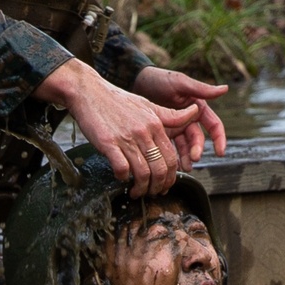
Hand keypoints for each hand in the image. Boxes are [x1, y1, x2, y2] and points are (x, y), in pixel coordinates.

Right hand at [34, 58, 210, 196]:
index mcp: (156, 124)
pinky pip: (122, 168)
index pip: (171, 157)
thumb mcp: (147, 105)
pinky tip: (121, 178)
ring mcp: (126, 138)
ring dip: (141, 187)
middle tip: (153, 193)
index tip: (165, 185)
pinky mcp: (108, 143)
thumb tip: (196, 111)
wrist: (89, 91)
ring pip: (143, 172)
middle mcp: (144, 131)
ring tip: (136, 191)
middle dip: (159, 186)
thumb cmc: (117, 100)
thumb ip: (170, 115)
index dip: (171, 177)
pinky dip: (123, 178)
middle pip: (160, 168)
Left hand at [133, 66, 226, 167]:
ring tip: (183, 167)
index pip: (214, 126)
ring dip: (186, 157)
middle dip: (197, 150)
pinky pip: (170, 147)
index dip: (219, 139)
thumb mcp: (180, 83)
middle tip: (193, 159)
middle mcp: (189, 119)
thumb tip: (225, 89)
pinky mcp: (163, 133)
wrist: (134, 81)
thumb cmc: (160, 79)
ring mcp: (175, 127)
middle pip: (198, 139)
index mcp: (197, 108)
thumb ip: (201, 89)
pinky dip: (172, 156)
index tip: (220, 153)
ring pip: (185, 146)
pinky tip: (170, 164)